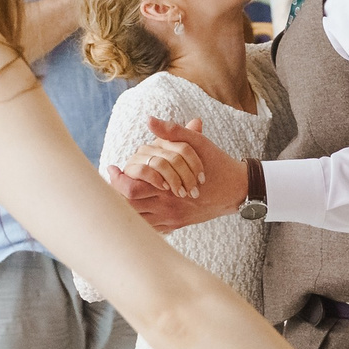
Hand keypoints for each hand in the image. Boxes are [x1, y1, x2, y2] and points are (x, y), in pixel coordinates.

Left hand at [112, 117, 243, 231]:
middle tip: (111, 180)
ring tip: (118, 192)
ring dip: (125, 206)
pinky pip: (149, 228)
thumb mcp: (198, 143)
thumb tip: (149, 119)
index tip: (112, 167)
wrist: (237, 190)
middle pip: (128, 208)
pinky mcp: (175, 225)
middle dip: (115, 194)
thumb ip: (172, 131)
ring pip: (136, 220)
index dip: (117, 179)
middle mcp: (167, 207)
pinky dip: (138, 218)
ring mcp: (171, 220)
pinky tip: (134, 205)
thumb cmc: (217, 163)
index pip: (130, 189)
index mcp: (169, 187)